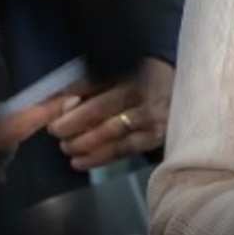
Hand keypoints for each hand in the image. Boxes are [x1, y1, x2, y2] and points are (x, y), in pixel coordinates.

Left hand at [48, 58, 172, 170]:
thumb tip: (58, 103)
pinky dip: (99, 158)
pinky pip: (123, 150)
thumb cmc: (140, 84)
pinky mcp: (155, 138)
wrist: (180, 97)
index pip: (95, 85)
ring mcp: (151, 116)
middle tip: (55, 131)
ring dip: (84, 142)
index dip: (72, 99)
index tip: (53, 111)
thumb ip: (87, 87)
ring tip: (66, 147)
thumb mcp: (117, 76)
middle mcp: (142, 92)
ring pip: (112, 131)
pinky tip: (79, 162)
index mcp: (129, 72)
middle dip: (74, 123)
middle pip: (102, 108)